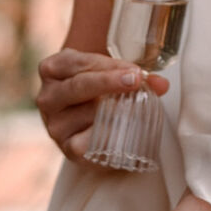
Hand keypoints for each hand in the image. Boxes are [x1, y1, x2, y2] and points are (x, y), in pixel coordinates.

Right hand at [38, 50, 168, 165]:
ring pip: (87, 114)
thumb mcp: (107, 74)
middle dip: (110, 82)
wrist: (83, 120)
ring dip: (115, 110)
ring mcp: (54, 124)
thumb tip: (162, 83)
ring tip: (136, 107)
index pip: (81, 63)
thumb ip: (133, 74)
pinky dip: (107, 135)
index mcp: (53, 69)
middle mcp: (48, 96)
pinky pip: (87, 142)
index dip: (110, 67)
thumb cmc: (95, 90)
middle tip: (137, 81)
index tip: (136, 71)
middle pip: (80, 86)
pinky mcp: (66, 148)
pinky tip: (122, 131)